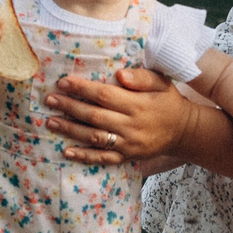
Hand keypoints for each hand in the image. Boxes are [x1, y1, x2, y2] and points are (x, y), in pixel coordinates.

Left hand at [41, 64, 190, 164]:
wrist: (184, 131)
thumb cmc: (168, 101)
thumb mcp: (161, 82)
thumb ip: (142, 77)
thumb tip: (120, 74)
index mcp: (137, 105)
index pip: (105, 95)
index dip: (82, 89)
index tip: (63, 82)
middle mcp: (131, 125)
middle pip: (95, 116)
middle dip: (69, 107)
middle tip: (49, 100)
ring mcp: (128, 144)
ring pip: (95, 138)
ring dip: (71, 130)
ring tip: (51, 122)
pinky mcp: (127, 156)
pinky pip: (103, 158)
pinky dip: (84, 156)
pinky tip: (67, 151)